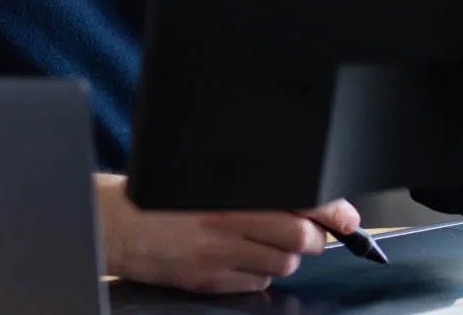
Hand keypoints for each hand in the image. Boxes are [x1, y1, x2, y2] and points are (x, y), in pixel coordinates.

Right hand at [94, 172, 360, 293]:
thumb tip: (302, 200)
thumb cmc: (160, 195)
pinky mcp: (209, 282)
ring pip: (282, 264)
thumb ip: (249, 187)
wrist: (116, 224)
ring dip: (285, 255)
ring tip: (264, 240)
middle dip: (313, 236)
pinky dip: (259, 273)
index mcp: (226, 190)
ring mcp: (217, 256)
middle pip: (299, 237)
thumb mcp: (203, 179)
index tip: (346, 215)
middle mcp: (224, 221)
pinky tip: (241, 257)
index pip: (296, 199)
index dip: (330, 209)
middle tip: (309, 230)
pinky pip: (256, 283)